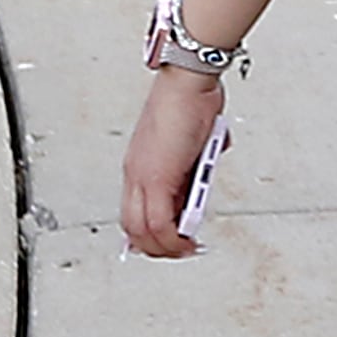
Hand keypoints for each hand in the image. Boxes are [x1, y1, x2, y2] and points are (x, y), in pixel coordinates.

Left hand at [120, 67, 223, 257]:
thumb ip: (193, 165)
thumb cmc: (189, 102)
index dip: (147, 234)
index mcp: (139, 165)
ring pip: (142, 230)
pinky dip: (174, 237)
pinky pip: (160, 221)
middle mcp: (135, 174)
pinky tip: (189, 240)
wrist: (187, 84)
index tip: (167, 242)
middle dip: (157, 247)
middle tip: (179, 252)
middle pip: (133, 227)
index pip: (134, 211)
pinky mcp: (158, 178)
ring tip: (187, 249)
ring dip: (167, 247)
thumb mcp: (192, 144)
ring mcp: (144, 177)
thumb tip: (203, 176)